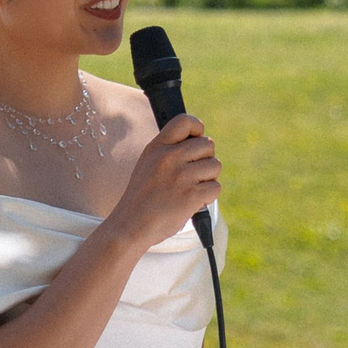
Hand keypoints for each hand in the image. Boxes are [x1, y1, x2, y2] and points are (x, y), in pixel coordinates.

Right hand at [106, 113, 219, 249]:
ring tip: (192, 188)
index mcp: (157, 147)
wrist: (131, 226)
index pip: (185, 121)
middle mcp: (169, 158)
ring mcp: (181, 176)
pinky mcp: (191, 196)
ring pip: (215, 166)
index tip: (197, 140)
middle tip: (194, 174)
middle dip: (206, 159)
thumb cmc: (142, 198)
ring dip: (209, 179)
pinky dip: (209, 196)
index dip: (198, 129)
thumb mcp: (148, 164)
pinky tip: (194, 201)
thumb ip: (169, 151)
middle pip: (208, 145)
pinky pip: (215, 187)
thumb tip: (198, 142)